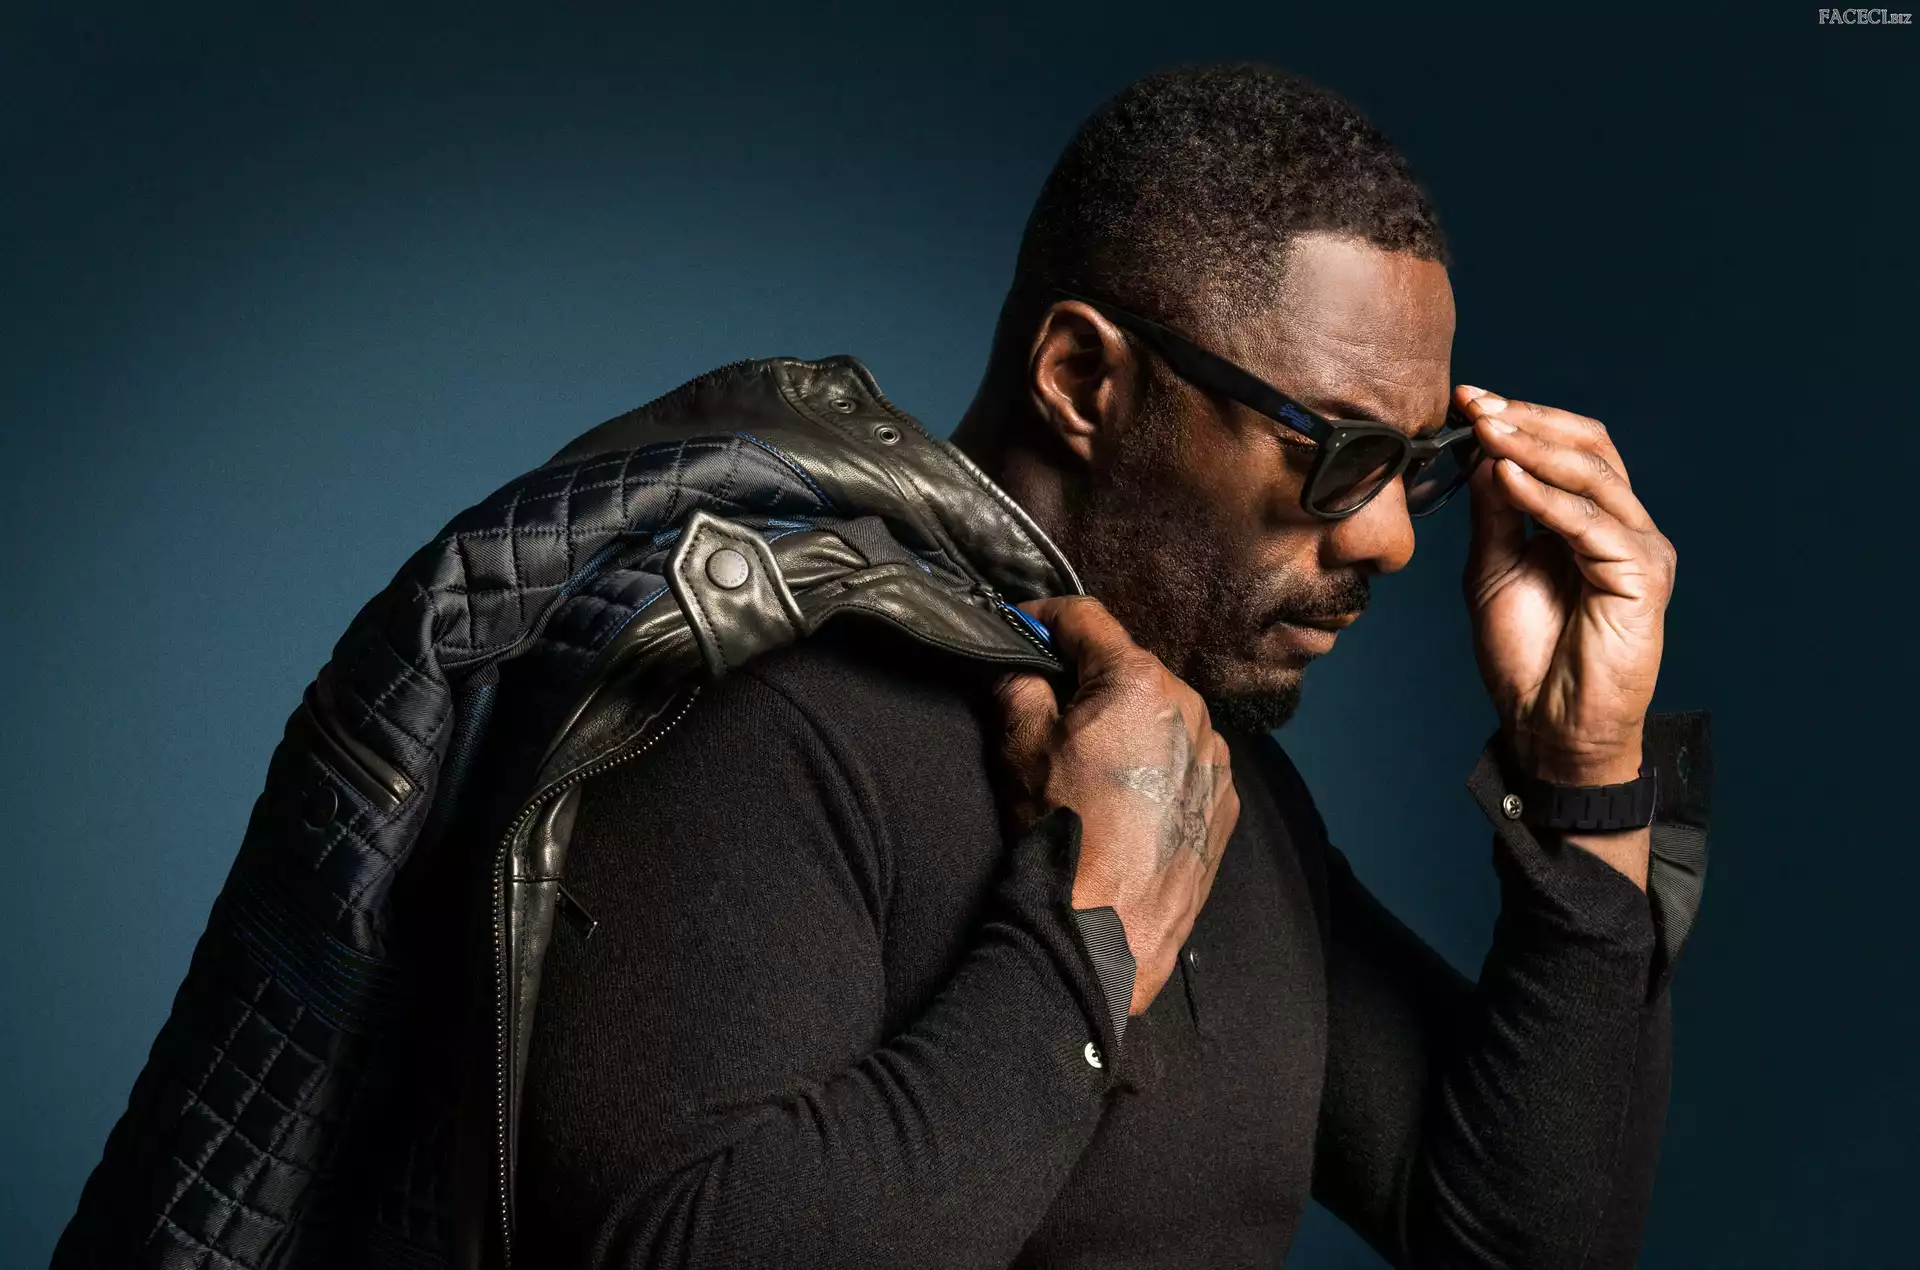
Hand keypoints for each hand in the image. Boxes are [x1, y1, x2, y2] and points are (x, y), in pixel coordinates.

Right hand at [991, 596, 1239, 1015]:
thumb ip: (1016, 687)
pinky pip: (1187, 760)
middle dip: (1088, 678)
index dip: (1045, 617)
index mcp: (1138, 680)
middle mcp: (1191, 706)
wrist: (1105, 929)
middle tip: (1050, 707)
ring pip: (1162, 714)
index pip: (1086, 618)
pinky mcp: (1225, 800)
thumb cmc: (1061, 833)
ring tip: (1092, 764)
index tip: (1023, 629)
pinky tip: (1127, 799)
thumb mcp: (1018, 749)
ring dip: (1127, 722)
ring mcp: (1215, 756)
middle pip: (1128, 667)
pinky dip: (1157, 764)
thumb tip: (1018, 668)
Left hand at [1459, 386, 1676, 792]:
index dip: (1520, 419)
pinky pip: (1592, 523)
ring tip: (1487, 431)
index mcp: (1591, 522)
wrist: (1547, 726)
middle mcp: (1623, 527)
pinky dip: (1546, 497)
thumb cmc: (1527, 655)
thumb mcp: (1494, 568)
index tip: (1465, 400)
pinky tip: (1507, 479)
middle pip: (1590, 448)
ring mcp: (1639, 549)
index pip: (1567, 449)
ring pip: (1593, 476)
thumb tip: (1482, 452)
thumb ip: (1496, 512)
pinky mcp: (1643, 576)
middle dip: (1529, 421)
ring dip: (1534, 449)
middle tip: (1476, 405)